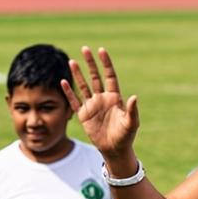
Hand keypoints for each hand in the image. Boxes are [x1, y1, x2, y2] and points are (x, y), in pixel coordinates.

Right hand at [61, 47, 139, 161]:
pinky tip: (63, 82)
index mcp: (115, 97)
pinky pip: (75, 101)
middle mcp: (102, 98)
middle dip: (90, 63)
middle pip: (95, 76)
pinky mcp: (84, 115)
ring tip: (72, 61)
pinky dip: (69, 92)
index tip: (101, 50)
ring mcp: (92, 106)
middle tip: (85, 48)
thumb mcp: (131, 123)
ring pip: (83, 86)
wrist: (115, 149)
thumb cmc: (126, 136)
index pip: (110, 76)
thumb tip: (134, 97)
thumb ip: (132, 110)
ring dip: (77, 74)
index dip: (106, 63)